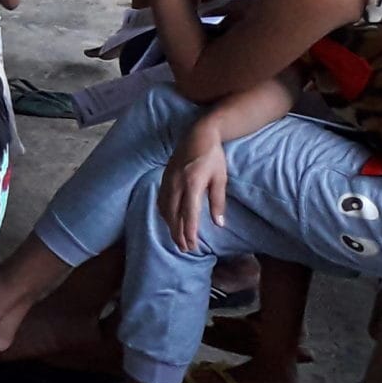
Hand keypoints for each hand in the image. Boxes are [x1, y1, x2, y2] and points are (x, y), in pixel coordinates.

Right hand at [158, 127, 228, 253]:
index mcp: (192, 184)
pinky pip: (161, 200)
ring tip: (177, 238)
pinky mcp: (164, 178)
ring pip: (165, 209)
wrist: (198, 134)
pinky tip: (169, 221)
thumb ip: (217, 202)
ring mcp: (168, 181)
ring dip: (170, 226)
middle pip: (174, 215)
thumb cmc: (213, 156)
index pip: (189, 214)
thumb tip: (218, 224)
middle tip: (185, 248)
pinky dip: (164, 214)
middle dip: (178, 234)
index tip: (193, 246)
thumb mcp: (220, 179)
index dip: (189, 232)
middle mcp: (176, 184)